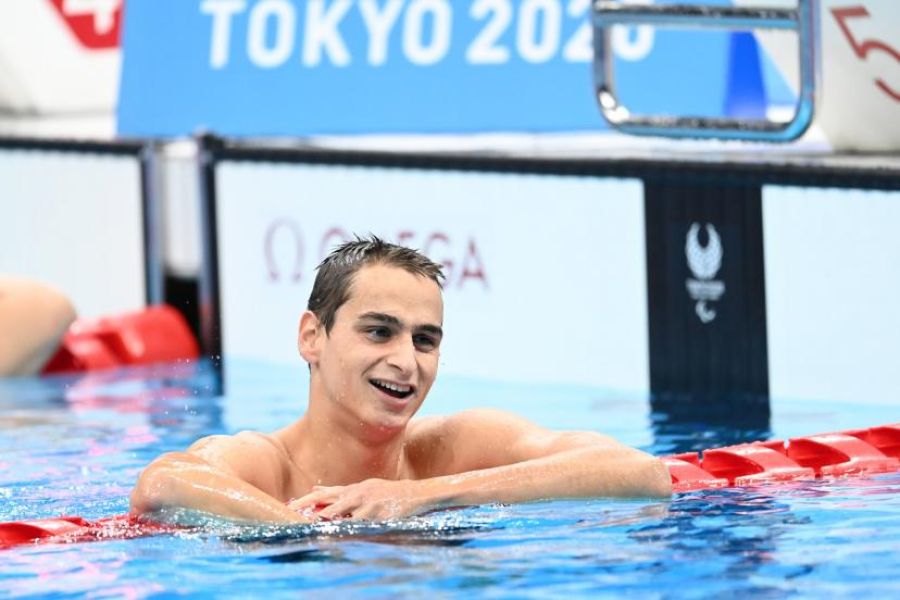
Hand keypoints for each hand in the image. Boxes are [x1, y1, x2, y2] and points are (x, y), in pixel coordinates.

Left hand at [287, 479, 432, 520]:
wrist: (413, 494)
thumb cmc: (385, 492)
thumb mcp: (363, 487)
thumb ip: (340, 491)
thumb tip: (315, 490)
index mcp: (353, 489)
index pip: (326, 494)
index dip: (308, 500)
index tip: (290, 506)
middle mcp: (358, 495)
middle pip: (329, 504)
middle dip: (311, 511)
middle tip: (294, 517)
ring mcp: (368, 506)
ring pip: (343, 517)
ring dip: (327, 524)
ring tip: (313, 530)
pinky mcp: (378, 516)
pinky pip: (361, 526)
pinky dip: (350, 531)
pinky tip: (340, 536)